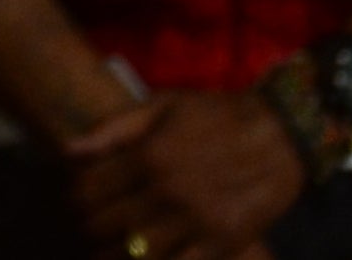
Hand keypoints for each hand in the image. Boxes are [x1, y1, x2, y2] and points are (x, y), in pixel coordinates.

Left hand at [66, 91, 303, 259]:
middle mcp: (169, 192)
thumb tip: (68, 151)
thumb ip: (114, 130)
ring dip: (115, 256)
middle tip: (90, 229)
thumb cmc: (217, 115)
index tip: (76, 202)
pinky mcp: (224, 245)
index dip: (75, 200)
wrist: (283, 133)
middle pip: (107, 225)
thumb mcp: (163, 106)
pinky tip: (146, 259)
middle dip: (90, 229)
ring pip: (136, 255)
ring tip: (108, 252)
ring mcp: (197, 223)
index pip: (89, 190)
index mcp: (150, 155)